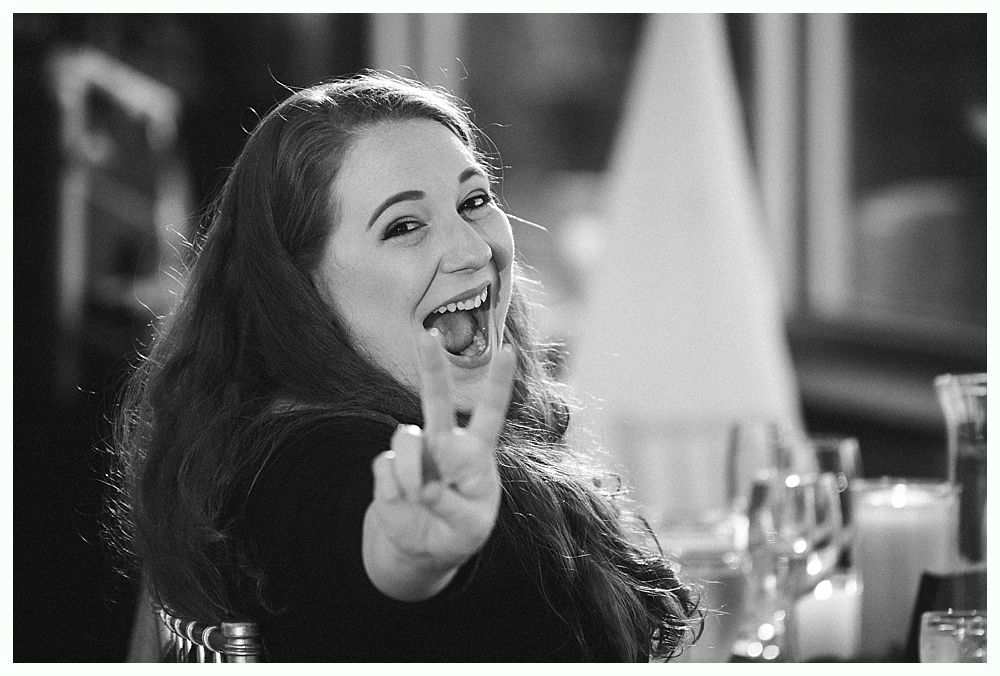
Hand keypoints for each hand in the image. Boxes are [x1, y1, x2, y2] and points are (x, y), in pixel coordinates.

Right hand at [363, 329, 514, 599]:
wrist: (419, 550)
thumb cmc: (457, 533)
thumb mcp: (468, 528)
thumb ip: (452, 507)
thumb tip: (425, 487)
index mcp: (475, 453)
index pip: (489, 412)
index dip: (498, 382)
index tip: (508, 351)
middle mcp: (444, 444)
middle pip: (437, 399)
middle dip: (431, 365)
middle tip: (426, 334)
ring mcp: (414, 453)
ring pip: (406, 440)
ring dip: (411, 475)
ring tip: (421, 499)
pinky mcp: (386, 467)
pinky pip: (385, 471)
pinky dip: (395, 494)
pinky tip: (403, 505)